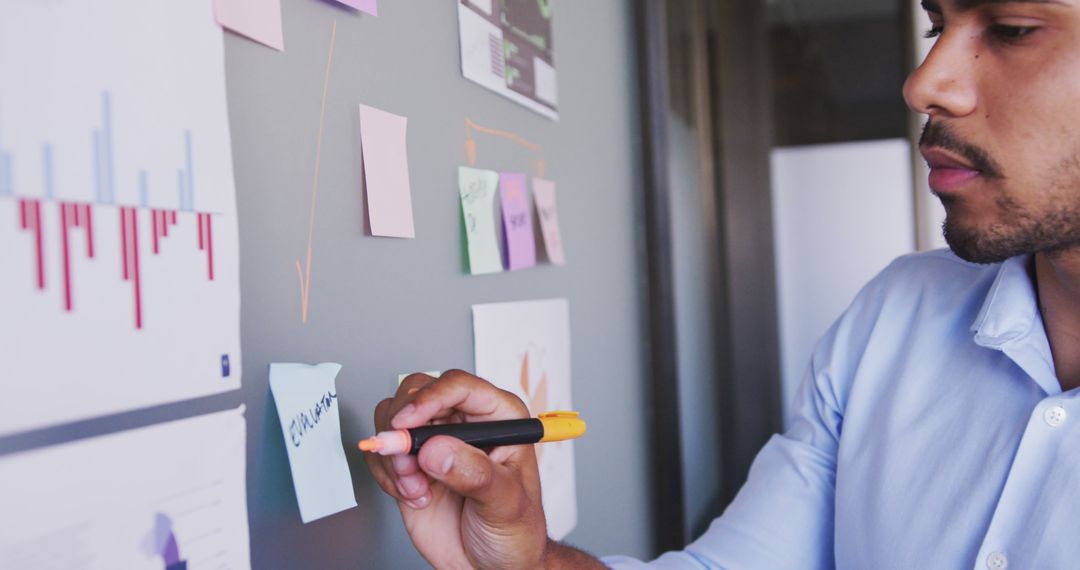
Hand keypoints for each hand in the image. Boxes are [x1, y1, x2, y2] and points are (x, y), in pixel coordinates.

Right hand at [363, 370, 549, 568]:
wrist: (491, 566)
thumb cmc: (515, 531)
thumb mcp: (505, 503)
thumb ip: (475, 474)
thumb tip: (437, 448)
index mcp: (498, 417)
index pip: (459, 386)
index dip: (429, 398)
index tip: (408, 423)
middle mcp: (464, 422)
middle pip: (417, 392)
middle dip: (403, 427)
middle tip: (407, 462)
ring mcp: (434, 441)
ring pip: (392, 417)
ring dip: (394, 455)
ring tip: (416, 487)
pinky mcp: (411, 463)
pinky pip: (381, 451)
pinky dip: (386, 474)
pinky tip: (413, 495)